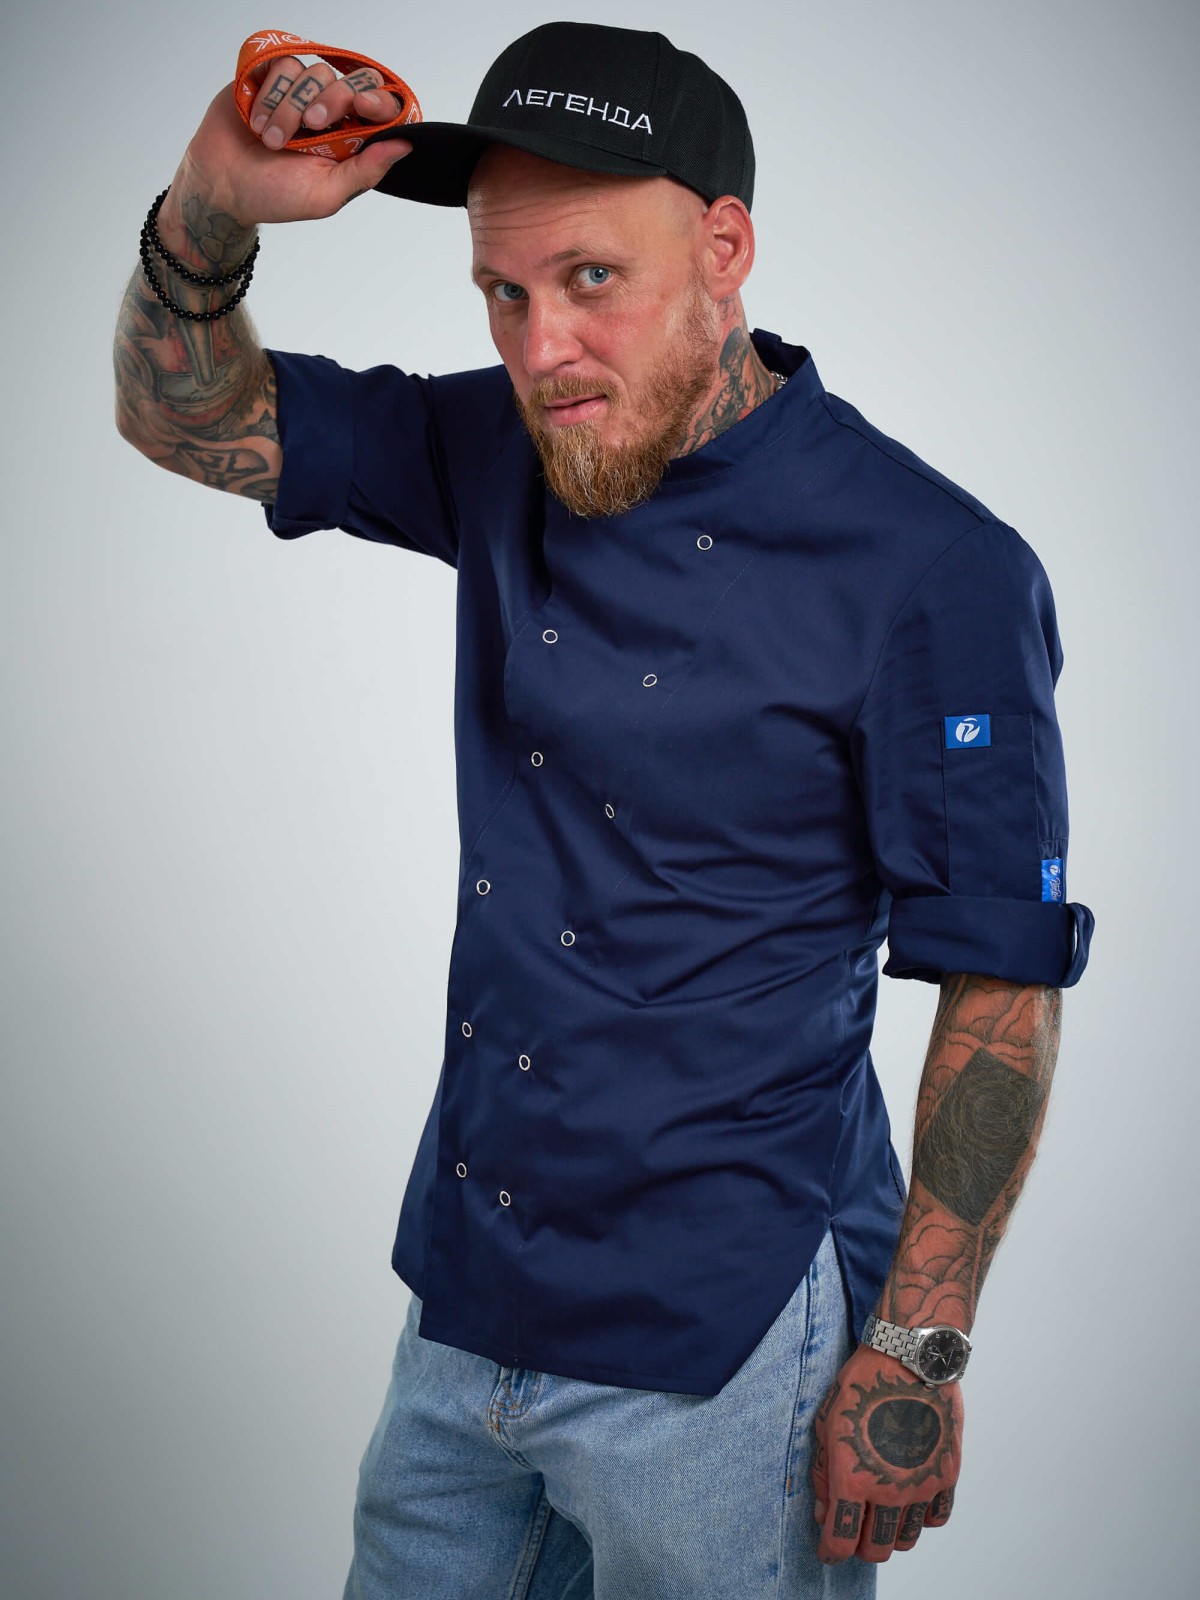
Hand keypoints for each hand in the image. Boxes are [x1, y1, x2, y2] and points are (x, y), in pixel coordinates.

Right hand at [168, 54, 413, 229]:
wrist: (220, 185)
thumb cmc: (273, 196)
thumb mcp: (325, 195)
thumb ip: (366, 171)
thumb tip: (405, 145)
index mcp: (350, 139)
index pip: (380, 108)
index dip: (379, 101)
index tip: (364, 107)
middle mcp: (330, 112)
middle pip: (351, 81)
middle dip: (334, 99)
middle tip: (312, 126)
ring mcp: (301, 92)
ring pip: (314, 72)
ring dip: (291, 108)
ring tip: (271, 140)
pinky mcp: (271, 77)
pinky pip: (283, 65)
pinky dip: (270, 94)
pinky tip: (257, 122)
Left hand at [810, 1344, 962, 1563]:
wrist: (908, 1359)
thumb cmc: (862, 1385)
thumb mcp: (827, 1424)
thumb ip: (823, 1475)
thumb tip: (824, 1512)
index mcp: (853, 1480)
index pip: (841, 1541)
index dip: (831, 1552)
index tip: (828, 1551)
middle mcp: (889, 1491)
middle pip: (876, 1550)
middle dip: (860, 1546)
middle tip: (854, 1529)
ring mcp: (921, 1486)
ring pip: (906, 1540)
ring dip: (891, 1533)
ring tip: (882, 1511)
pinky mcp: (946, 1475)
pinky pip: (935, 1518)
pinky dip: (921, 1517)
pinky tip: (910, 1499)